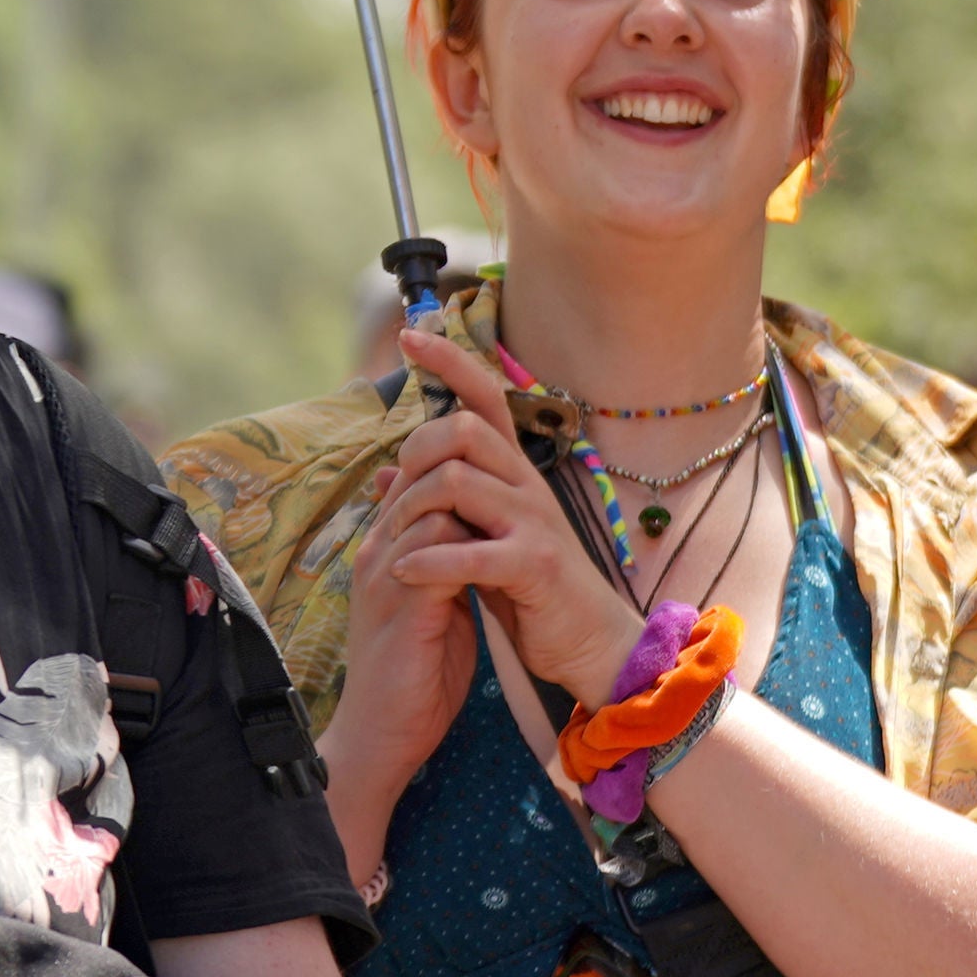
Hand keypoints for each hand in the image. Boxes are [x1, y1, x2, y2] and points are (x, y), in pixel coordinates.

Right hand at [322, 432, 479, 801]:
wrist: (384, 736)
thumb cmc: (416, 672)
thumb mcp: (436, 603)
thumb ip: (448, 560)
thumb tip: (475, 527)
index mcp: (386, 546)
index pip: (416, 473)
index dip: (461, 461)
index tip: (506, 466)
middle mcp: (378, 549)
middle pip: (421, 470)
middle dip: (473, 470)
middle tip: (517, 485)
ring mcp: (385, 572)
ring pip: (431, 500)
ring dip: (479, 508)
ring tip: (510, 524)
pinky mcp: (402, 602)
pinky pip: (436, 547)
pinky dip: (473, 546)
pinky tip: (501, 558)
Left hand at [378, 326, 645, 706]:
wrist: (591, 643)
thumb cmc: (531, 591)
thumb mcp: (480, 538)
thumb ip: (443, 505)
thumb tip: (385, 476)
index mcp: (515, 474)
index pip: (484, 398)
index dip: (449, 361)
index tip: (409, 333)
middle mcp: (527, 486)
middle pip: (464, 429)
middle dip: (417, 448)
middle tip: (398, 490)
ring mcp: (534, 523)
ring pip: (459, 482)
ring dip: (412, 508)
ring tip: (392, 541)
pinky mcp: (534, 566)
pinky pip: (471, 551)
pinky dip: (428, 561)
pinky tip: (406, 573)